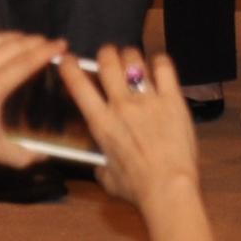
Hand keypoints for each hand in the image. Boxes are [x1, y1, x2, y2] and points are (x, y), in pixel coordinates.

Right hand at [58, 44, 201, 210]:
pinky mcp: (173, 99)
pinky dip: (159, 61)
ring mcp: (148, 100)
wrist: (168, 186)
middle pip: (108, 62)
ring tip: (131, 57)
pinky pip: (164, 68)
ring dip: (130, 55)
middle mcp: (122, 106)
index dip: (71, 67)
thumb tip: (101, 162)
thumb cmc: (136, 187)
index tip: (68, 59)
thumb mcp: (107, 177)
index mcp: (101, 124)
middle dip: (106, 53)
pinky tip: (158, 64)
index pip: (79, 86)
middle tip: (108, 55)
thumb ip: (101, 163)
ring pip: (135, 60)